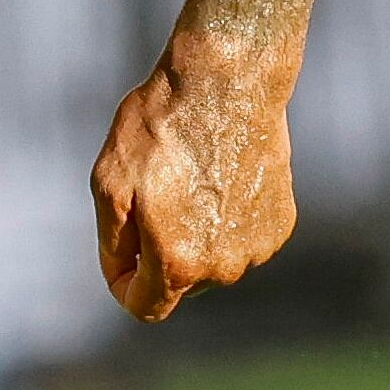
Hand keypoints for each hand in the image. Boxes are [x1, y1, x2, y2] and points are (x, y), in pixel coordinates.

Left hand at [89, 30, 300, 320]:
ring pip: (212, 259)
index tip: (122, 251)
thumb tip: (125, 275)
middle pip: (179, 282)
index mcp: (178, 264)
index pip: (145, 307)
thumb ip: (114, 244)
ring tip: (191, 179)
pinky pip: (241, 238)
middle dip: (160, 252)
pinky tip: (222, 176)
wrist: (227, 82)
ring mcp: (257, 248)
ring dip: (196, 234)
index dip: (124, 284)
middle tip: (154, 194)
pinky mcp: (280, 224)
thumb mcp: (110, 184)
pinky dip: (227, 219)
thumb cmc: (160, 129)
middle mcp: (223, 268)